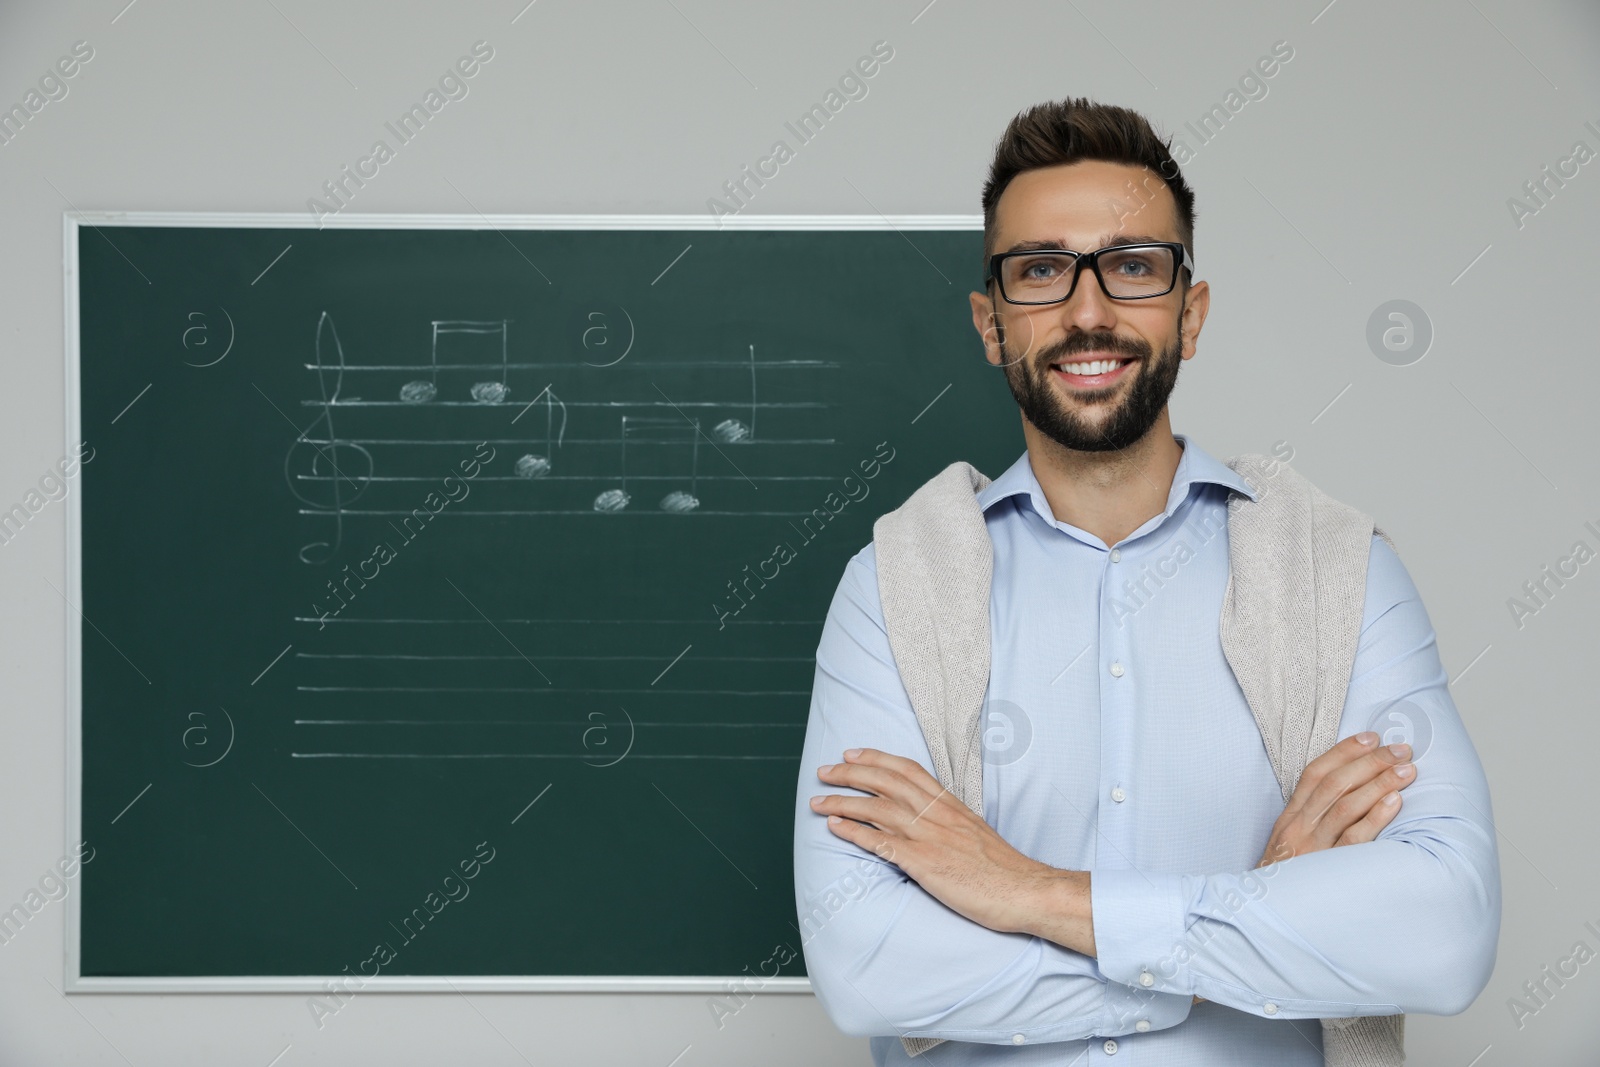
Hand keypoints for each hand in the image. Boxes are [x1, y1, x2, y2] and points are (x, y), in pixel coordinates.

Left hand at [809, 748, 1073, 940]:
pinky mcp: (924, 863)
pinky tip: (836, 828)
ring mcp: (929, 837)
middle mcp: (936, 814)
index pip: (908, 770)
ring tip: (819, 801)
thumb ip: (949, 823)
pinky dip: (855, 832)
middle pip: (885, 782)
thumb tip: (928, 822)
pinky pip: (882, 843)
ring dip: (843, 802)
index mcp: (949, 805)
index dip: (876, 758)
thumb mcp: (975, 833)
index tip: (853, 753)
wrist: (1024, 890)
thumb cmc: (1002, 869)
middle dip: (851, 773)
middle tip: (825, 771)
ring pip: (877, 808)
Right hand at [1257, 730, 1415, 867]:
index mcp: (1290, 817)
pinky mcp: (1328, 870)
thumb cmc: (1287, 881)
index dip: (1344, 752)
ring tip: (1406, 770)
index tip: (1371, 737)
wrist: (1265, 916)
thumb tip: (1352, 792)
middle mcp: (1299, 828)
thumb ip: (1313, 819)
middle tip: (1400, 749)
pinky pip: (1354, 840)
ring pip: (1346, 806)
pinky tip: (1395, 803)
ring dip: (1378, 784)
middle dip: (1369, 762)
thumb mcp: (1291, 844)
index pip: (1316, 773)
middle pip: (1335, 784)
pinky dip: (1375, 818)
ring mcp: (1313, 849)